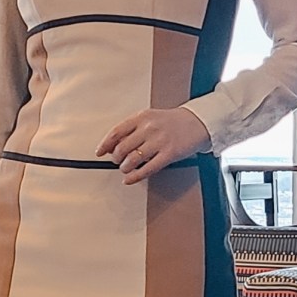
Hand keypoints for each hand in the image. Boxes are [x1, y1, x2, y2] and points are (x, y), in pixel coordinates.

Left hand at [96, 106, 210, 184]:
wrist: (197, 122)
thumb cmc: (172, 121)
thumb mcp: (150, 118)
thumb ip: (132, 129)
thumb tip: (112, 145)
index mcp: (142, 117)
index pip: (116, 132)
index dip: (105, 144)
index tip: (99, 152)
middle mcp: (149, 128)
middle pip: (122, 148)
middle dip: (116, 158)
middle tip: (118, 161)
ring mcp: (159, 141)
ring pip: (132, 159)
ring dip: (125, 167)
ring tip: (126, 168)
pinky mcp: (169, 154)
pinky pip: (147, 169)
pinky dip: (135, 177)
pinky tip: (130, 179)